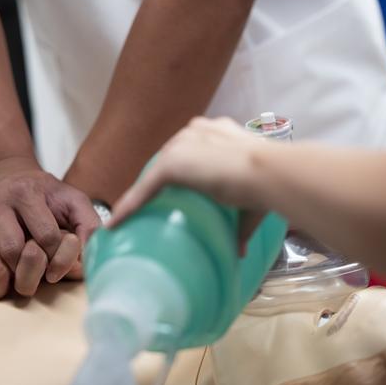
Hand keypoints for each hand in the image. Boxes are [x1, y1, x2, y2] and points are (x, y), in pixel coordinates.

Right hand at [0, 157, 99, 295]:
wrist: (9, 174)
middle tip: (35, 278)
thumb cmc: (47, 195)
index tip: (57, 268)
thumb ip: (90, 226)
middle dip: (26, 271)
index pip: (44, 237)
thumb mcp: (74, 201)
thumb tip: (87, 262)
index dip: (56, 259)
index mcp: (27, 192)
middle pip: (10, 252)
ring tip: (14, 279)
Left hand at [108, 117, 269, 251]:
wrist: (268, 175)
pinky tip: (117, 223)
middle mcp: (197, 131)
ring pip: (153, 173)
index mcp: (218, 132)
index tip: (177, 190)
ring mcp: (182, 145)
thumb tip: (242, 252)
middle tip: (149, 206)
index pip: (191, 150)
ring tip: (125, 217)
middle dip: (158, 181)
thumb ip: (240, 225)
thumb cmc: (266, 186)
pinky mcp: (171, 163)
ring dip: (138, 195)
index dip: (182, 171)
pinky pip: (144, 188)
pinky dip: (130, 206)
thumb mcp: (250, 203)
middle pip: (169, 158)